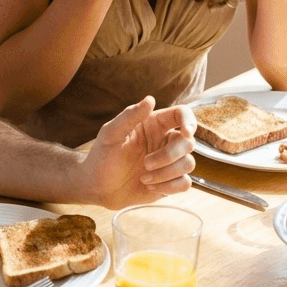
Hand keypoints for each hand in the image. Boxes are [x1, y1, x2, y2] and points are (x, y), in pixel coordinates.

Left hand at [81, 97, 195, 207]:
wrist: (98, 188)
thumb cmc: (102, 157)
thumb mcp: (111, 134)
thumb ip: (130, 116)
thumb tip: (150, 99)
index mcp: (154, 124)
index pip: (181, 114)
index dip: (189, 121)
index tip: (186, 132)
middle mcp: (165, 141)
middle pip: (188, 143)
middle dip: (169, 155)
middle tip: (145, 163)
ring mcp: (169, 163)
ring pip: (188, 164)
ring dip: (166, 173)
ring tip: (144, 178)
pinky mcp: (170, 182)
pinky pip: (185, 183)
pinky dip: (169, 186)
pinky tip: (150, 186)